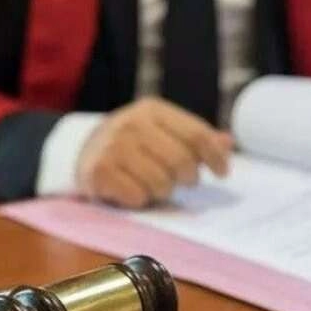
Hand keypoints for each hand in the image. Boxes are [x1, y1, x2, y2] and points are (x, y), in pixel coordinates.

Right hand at [77, 97, 232, 207]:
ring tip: (155, 185)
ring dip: (163, 191)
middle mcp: (131, 124)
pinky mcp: (99, 171)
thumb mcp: (163, 131)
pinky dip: (141, 200)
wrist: (83, 151)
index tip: (223, 173)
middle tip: (184, 182)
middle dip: (189, 178)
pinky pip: (138, 196)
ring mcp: (113, 147)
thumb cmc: (135, 144)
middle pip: (181, 161)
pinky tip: (134, 190)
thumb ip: (195, 138)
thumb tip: (227, 142)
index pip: (197, 134)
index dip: (216, 157)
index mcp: (152, 110)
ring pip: (161, 182)